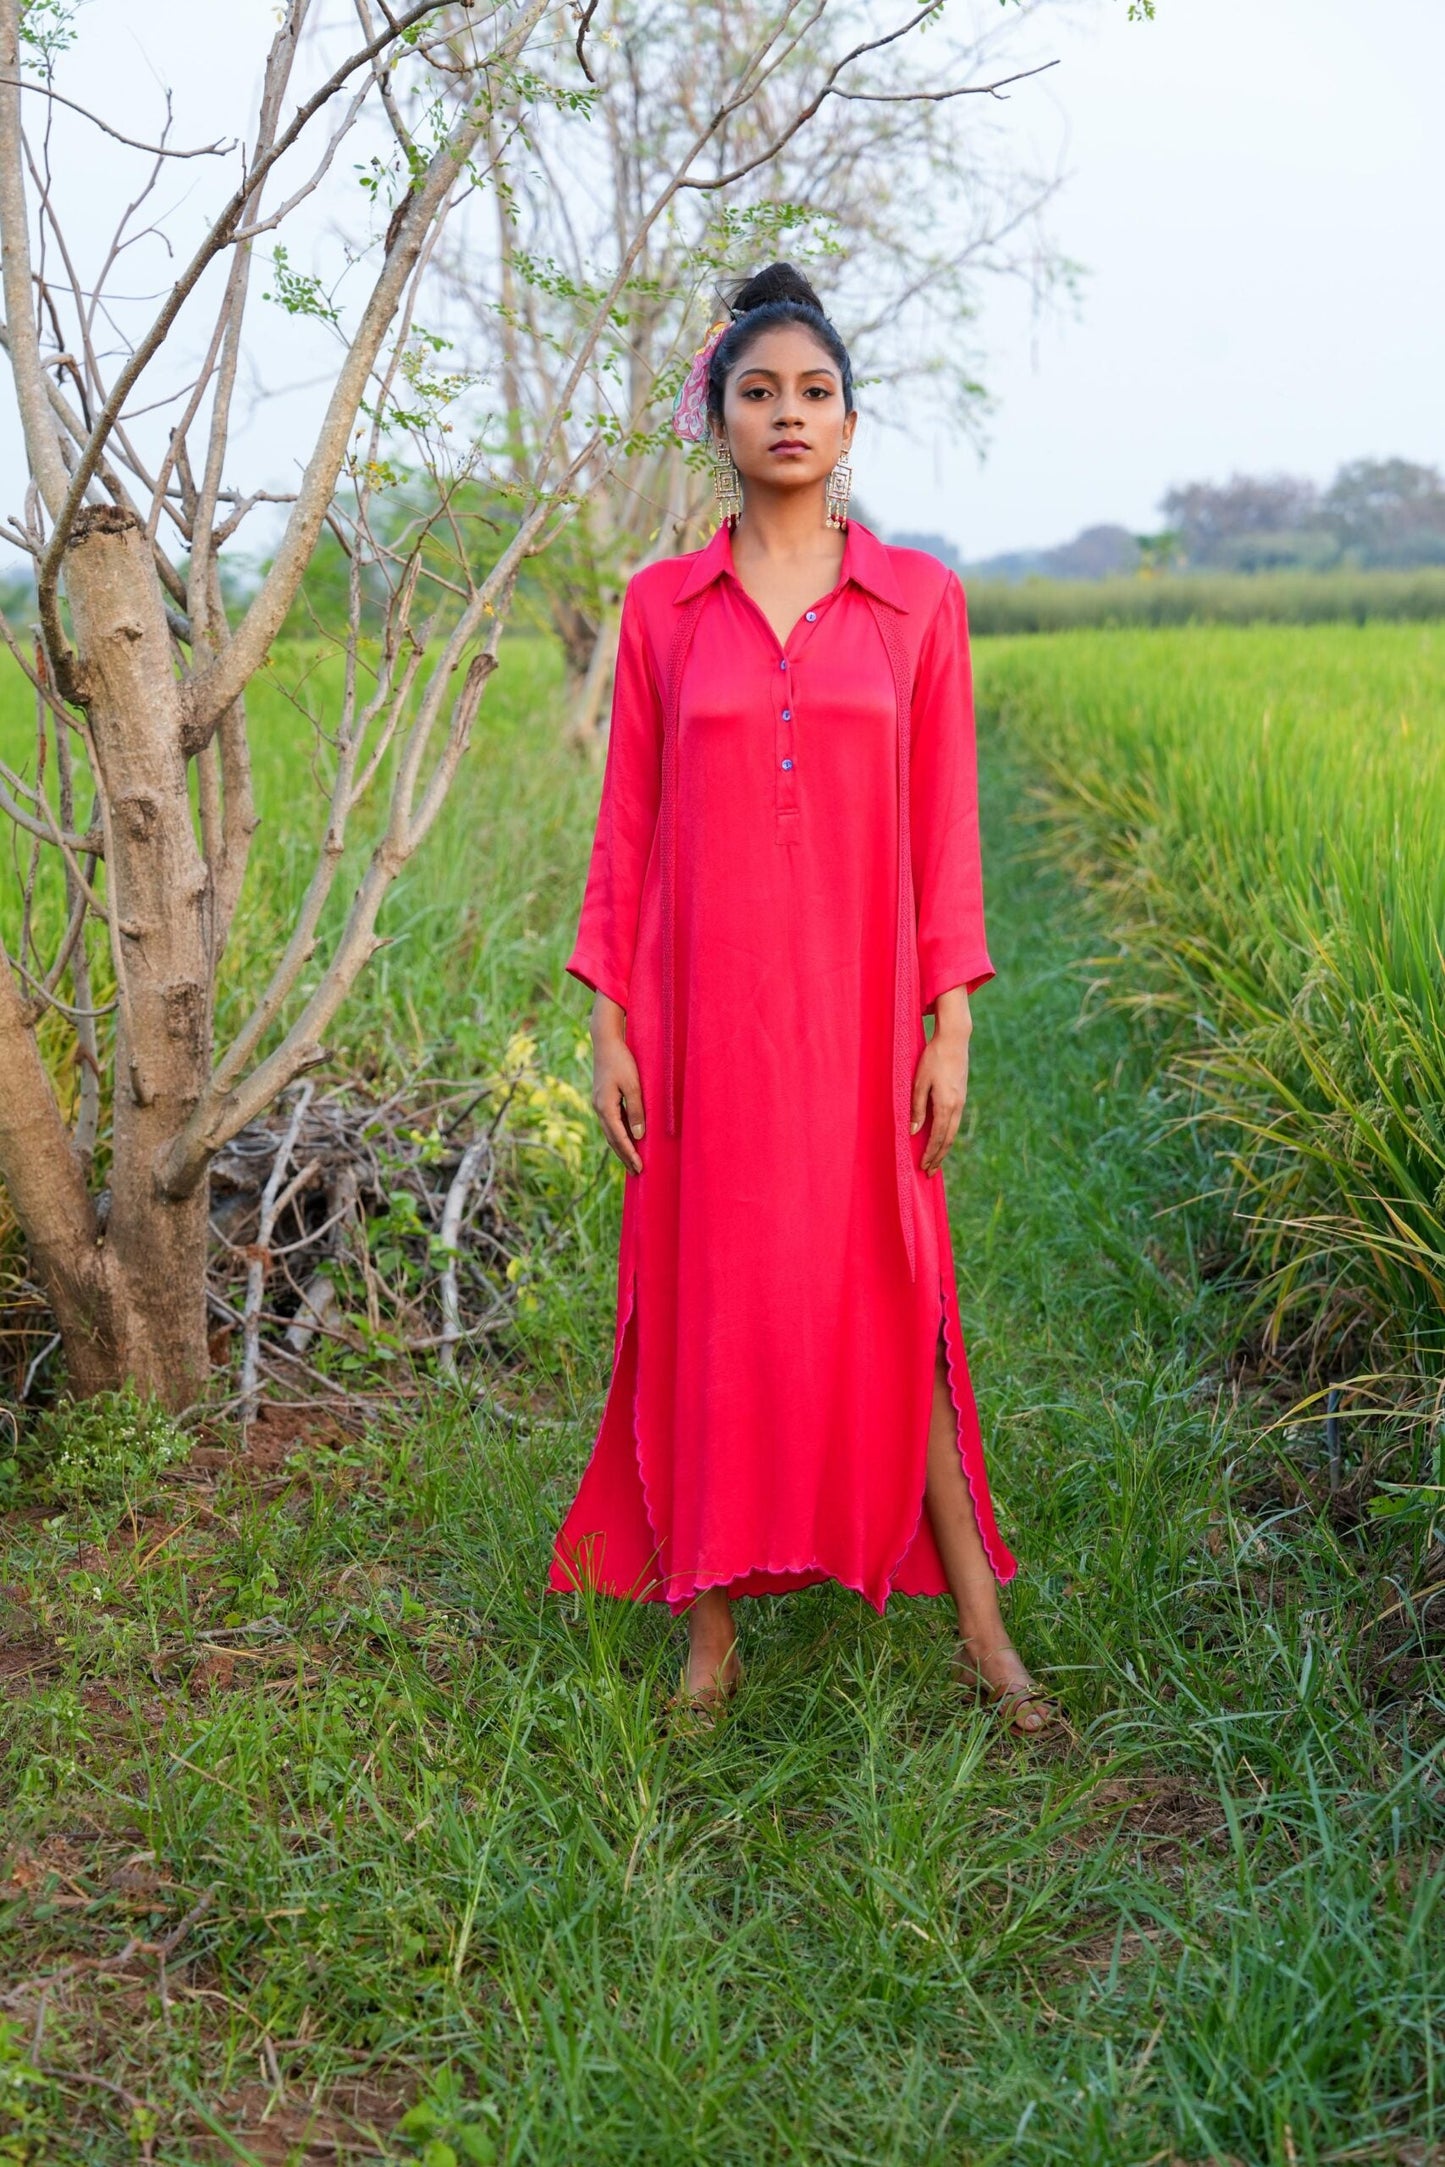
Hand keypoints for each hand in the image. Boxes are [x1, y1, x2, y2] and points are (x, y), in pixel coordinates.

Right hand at [590, 993, 644, 1174]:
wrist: (606, 1041)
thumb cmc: (622, 1060)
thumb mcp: (633, 1085)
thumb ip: (637, 1110)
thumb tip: (639, 1134)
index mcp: (605, 1106)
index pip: (619, 1137)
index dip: (630, 1153)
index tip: (640, 1168)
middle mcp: (599, 1108)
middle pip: (612, 1139)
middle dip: (624, 1156)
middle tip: (637, 1172)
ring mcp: (600, 1104)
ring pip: (611, 1132)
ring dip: (621, 1147)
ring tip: (632, 1162)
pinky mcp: (603, 1099)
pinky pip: (612, 1123)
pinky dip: (620, 1134)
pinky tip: (628, 1139)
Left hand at [910, 987, 970, 1176]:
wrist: (954, 1040)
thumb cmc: (933, 1059)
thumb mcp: (919, 1083)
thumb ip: (917, 1108)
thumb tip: (914, 1131)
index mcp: (946, 1104)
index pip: (938, 1137)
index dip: (931, 1153)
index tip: (923, 1167)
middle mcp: (957, 1106)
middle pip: (948, 1139)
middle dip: (938, 1157)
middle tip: (930, 1173)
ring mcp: (961, 1101)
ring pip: (953, 1132)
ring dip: (944, 1148)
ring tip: (936, 1161)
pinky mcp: (961, 1096)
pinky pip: (955, 1122)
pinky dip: (948, 1135)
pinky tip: (942, 1139)